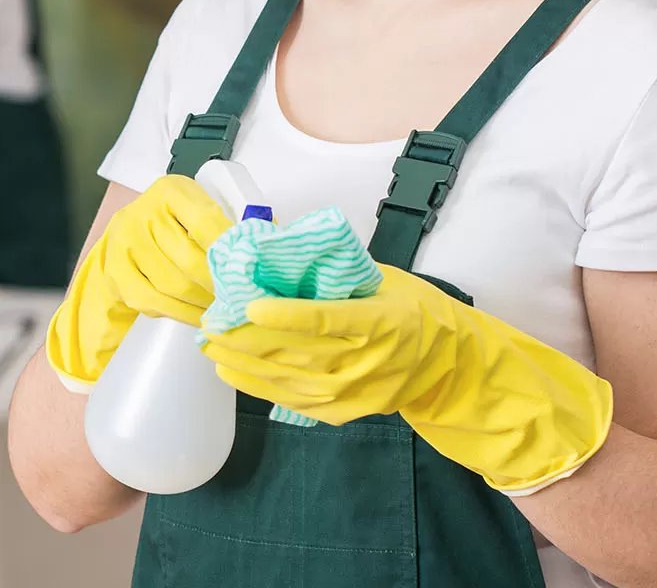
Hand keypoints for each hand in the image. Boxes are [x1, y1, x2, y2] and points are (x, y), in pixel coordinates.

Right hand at [44, 175, 232, 390]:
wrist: (127, 235)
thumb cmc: (176, 224)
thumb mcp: (199, 210)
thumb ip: (230, 225)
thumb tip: (274, 245)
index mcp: (171, 191)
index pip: (206, 224)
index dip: (230, 253)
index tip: (251, 273)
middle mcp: (143, 213)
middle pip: (190, 260)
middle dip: (221, 286)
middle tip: (243, 301)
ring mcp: (125, 243)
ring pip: (174, 285)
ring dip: (204, 304)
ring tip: (225, 311)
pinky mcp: (116, 272)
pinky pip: (154, 302)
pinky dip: (181, 314)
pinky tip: (199, 316)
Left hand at [202, 265, 613, 492]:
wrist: (447, 363)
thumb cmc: (411, 310)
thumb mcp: (381, 279)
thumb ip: (334, 272)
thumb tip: (276, 244)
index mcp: (379, 321)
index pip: (325, 320)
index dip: (283, 316)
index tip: (248, 305)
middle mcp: (364, 362)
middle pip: (294, 352)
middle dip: (246, 338)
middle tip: (209, 321)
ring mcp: (352, 393)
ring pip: (286, 379)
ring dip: (241, 362)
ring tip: (210, 344)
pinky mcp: (342, 413)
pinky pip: (291, 400)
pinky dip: (257, 384)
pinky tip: (231, 370)